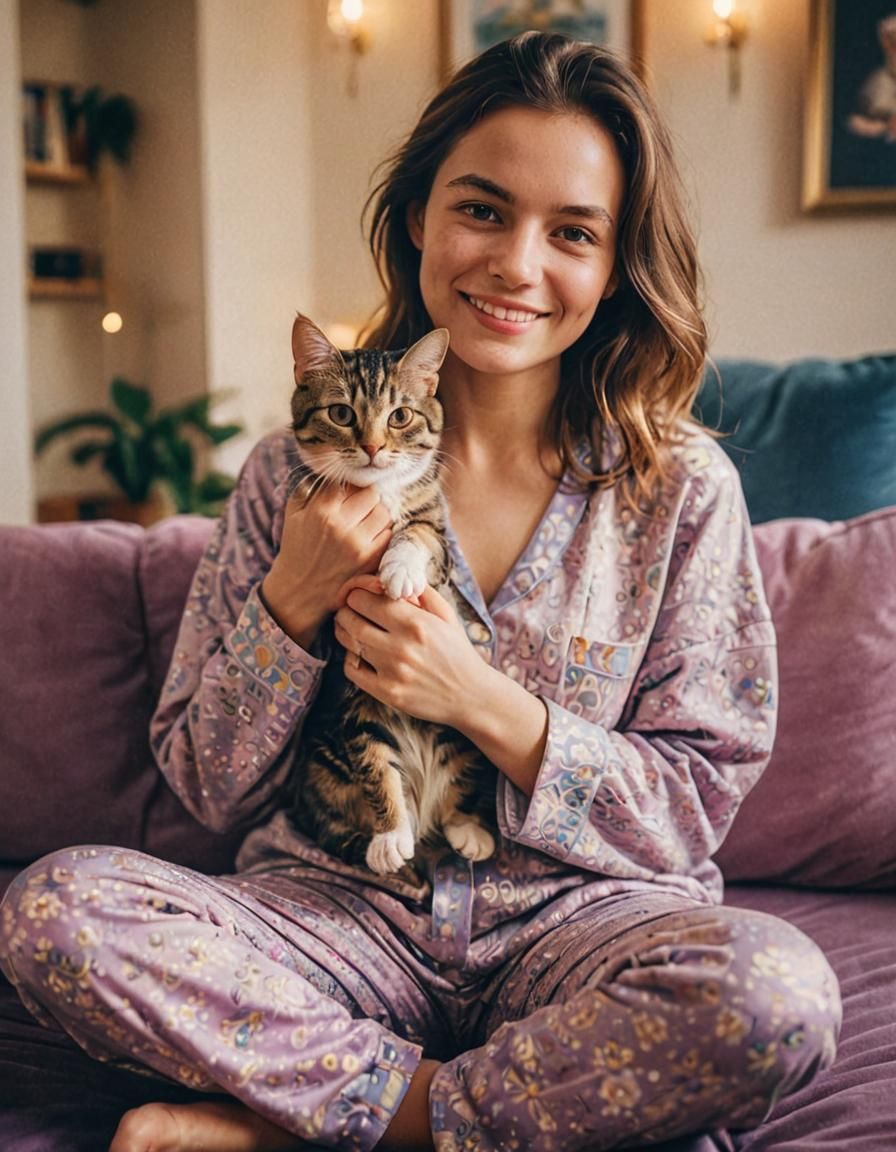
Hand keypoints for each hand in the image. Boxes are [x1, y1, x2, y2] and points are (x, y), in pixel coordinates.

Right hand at [262, 485, 391, 647]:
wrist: (300, 589)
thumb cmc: (297, 547)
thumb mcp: (294, 514)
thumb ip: (309, 487)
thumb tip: (329, 469)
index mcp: (320, 510)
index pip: (349, 482)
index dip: (352, 483)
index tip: (353, 487)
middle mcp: (340, 525)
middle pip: (371, 494)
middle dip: (368, 495)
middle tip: (363, 502)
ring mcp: (357, 543)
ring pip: (384, 512)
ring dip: (378, 512)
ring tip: (367, 518)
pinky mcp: (370, 559)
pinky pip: (388, 533)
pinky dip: (383, 530)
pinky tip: (372, 533)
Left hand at [333, 574, 486, 727]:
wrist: (470, 695)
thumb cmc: (458, 651)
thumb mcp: (447, 615)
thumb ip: (421, 592)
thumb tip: (393, 578)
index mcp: (416, 623)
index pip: (367, 599)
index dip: (358, 594)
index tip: (360, 596)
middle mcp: (401, 646)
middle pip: (351, 619)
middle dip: (345, 610)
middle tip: (348, 610)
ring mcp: (392, 672)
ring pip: (349, 643)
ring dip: (344, 632)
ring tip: (350, 628)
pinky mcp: (387, 692)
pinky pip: (352, 670)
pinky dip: (350, 659)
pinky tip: (359, 654)